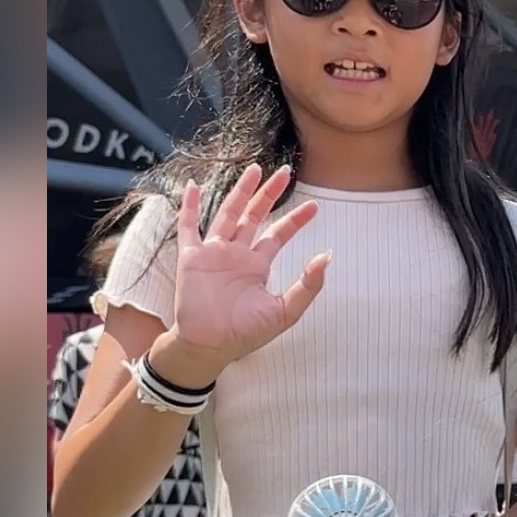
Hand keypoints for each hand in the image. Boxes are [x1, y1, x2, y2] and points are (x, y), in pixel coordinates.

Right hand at [171, 165, 328, 370]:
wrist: (210, 346)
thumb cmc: (245, 333)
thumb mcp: (286, 310)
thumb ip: (308, 285)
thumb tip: (327, 257)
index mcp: (257, 264)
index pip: (279, 234)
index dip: (296, 220)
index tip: (315, 206)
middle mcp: (236, 254)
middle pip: (255, 215)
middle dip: (269, 194)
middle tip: (285, 171)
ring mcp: (213, 252)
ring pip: (228, 213)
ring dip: (240, 191)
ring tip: (254, 170)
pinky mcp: (192, 257)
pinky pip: (189, 227)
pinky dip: (191, 207)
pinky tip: (195, 187)